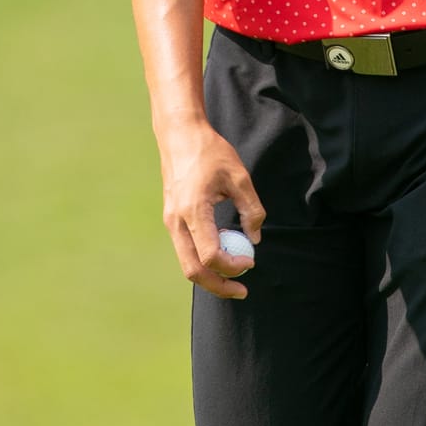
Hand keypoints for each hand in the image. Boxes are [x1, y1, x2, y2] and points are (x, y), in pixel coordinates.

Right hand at [159, 121, 264, 298]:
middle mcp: (176, 221)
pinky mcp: (171, 219)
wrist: (179, 135)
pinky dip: (203, 259)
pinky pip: (185, 250)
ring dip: (210, 276)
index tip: (251, 261)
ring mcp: (170, 222)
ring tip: (235, 277)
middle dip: (218, 285)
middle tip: (242, 291)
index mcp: (193, 211)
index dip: (232, 266)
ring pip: (186, 263)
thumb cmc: (210, 152)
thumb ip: (251, 209)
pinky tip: (223, 253)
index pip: (210, 255)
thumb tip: (256, 238)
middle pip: (193, 270)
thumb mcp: (239, 176)